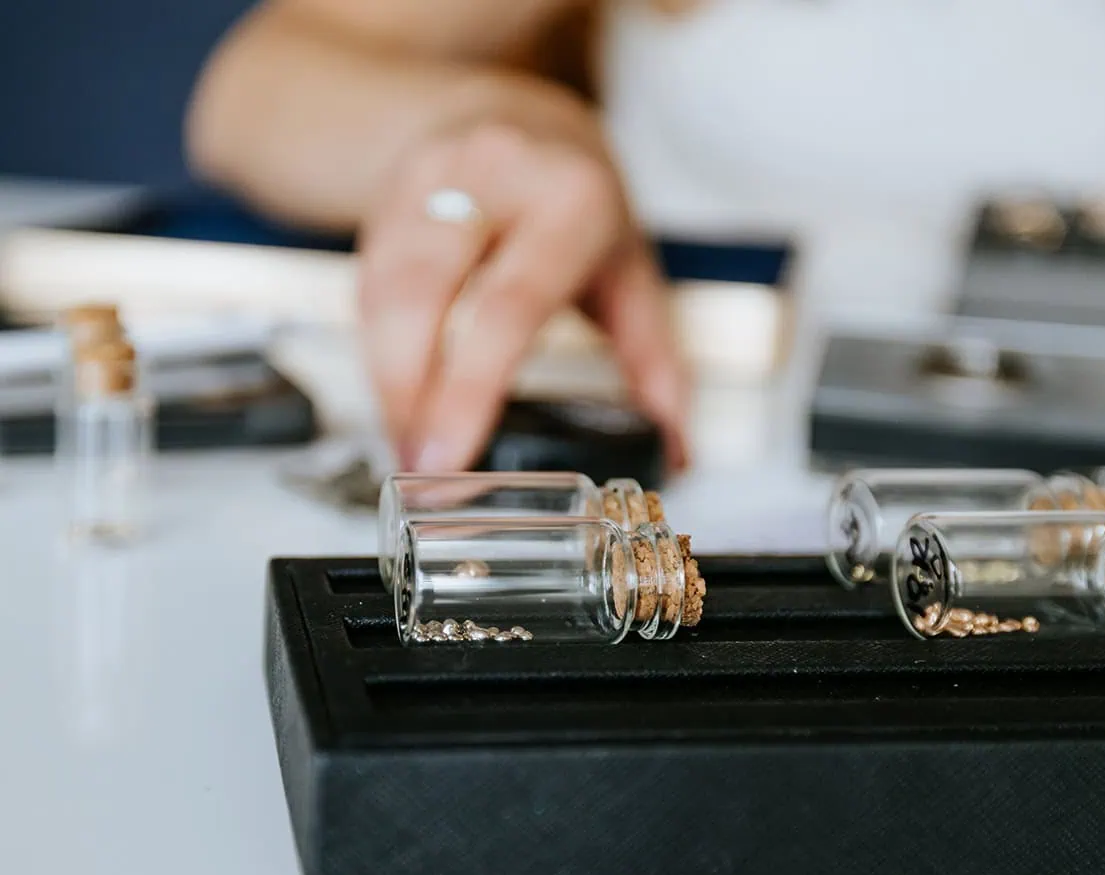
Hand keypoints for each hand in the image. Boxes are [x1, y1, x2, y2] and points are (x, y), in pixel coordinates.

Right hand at [356, 94, 690, 473]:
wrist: (513, 110)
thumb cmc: (576, 202)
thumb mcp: (629, 268)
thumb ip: (651, 360)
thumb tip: (675, 450)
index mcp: (569, 201)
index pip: (509, 305)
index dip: (470, 388)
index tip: (449, 457)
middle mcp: (493, 174)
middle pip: (426, 295)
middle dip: (410, 394)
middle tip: (419, 471)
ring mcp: (429, 175)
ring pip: (383, 292)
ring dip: (388, 382)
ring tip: (408, 447)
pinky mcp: (384, 191)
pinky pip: (366, 285)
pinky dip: (377, 353)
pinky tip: (397, 400)